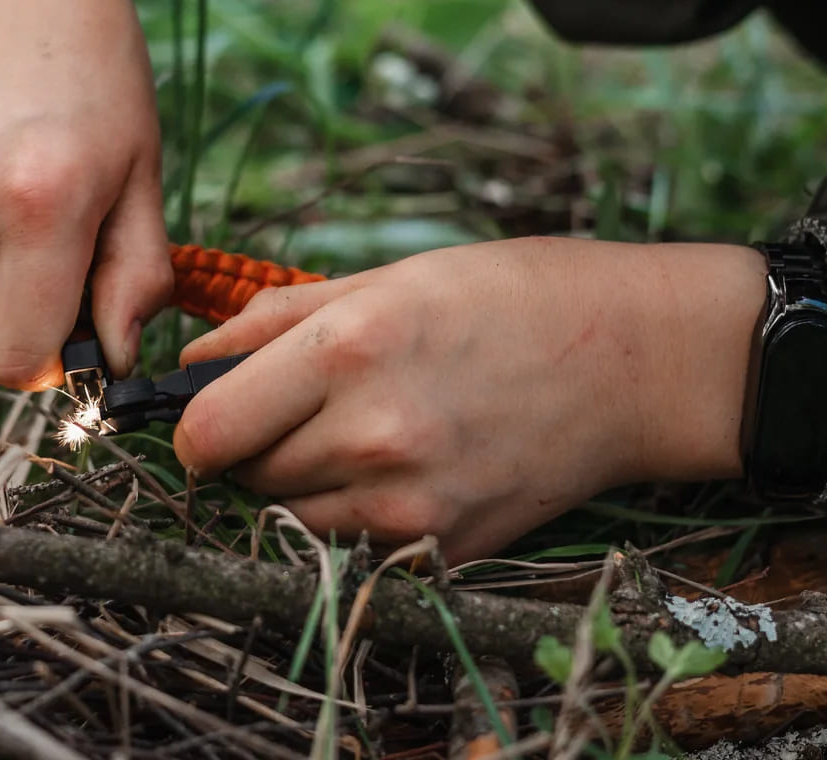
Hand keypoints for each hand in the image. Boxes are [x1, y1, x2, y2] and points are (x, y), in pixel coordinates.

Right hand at [0, 0, 171, 388]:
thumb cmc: (95, 82)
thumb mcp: (143, 175)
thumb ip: (135, 278)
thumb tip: (113, 364)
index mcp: (38, 205)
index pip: (16, 361)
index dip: (51, 364)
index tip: (76, 332)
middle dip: (10, 348)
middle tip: (48, 290)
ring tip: (9, 242)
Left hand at [174, 237, 765, 563]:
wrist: (635, 361)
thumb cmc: (512, 297)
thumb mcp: (389, 277)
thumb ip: (276, 320)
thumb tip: (193, 363)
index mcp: (347, 349)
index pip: (205, 432)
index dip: (191, 425)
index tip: (206, 414)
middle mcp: (373, 434)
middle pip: (242, 479)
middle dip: (248, 447)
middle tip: (296, 410)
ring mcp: (412, 503)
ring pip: (290, 520)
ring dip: (299, 484)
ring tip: (358, 431)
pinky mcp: (444, 548)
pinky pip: (354, 546)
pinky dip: (354, 514)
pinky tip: (403, 464)